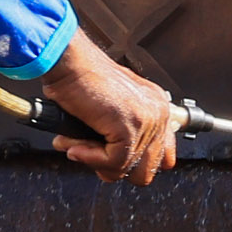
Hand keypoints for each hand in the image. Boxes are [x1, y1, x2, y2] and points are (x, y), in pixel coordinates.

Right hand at [35, 36, 181, 185]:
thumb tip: (115, 166)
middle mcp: (157, 112)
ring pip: (127, 169)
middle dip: (114, 168)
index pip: (163, 156)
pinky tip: (76, 145)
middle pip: (148, 170)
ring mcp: (147, 120)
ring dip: (95, 161)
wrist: (68, 61)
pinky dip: (89, 158)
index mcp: (156, 106)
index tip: (109, 161)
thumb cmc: (79, 79)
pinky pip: (114, 162)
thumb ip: (119, 133)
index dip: (134, 165)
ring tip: (77, 145)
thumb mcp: (108, 109)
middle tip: (91, 155)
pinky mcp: (130, 126)